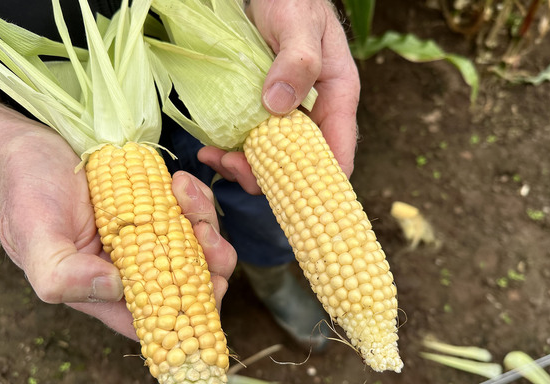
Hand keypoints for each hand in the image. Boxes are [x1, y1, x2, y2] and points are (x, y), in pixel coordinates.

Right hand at [0, 131, 234, 339]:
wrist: (28, 146)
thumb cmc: (26, 193)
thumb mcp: (36, 238)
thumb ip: (63, 275)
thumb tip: (114, 288)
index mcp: (103, 291)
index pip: (156, 320)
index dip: (190, 314)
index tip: (211, 287)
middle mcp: (130, 269)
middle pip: (189, 283)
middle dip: (211, 262)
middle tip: (204, 232)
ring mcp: (146, 237)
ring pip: (197, 246)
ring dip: (204, 222)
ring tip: (185, 191)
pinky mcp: (155, 208)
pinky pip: (190, 212)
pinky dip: (195, 199)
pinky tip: (181, 181)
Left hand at [198, 0, 360, 193]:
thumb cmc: (293, 0)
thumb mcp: (298, 24)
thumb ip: (297, 62)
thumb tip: (279, 106)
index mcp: (337, 98)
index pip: (339, 153)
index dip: (320, 184)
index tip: (289, 199)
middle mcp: (316, 114)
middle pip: (301, 166)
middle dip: (268, 177)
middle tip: (233, 166)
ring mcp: (289, 116)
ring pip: (273, 161)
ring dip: (244, 167)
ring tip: (214, 156)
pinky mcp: (265, 113)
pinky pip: (252, 143)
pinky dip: (232, 152)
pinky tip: (211, 148)